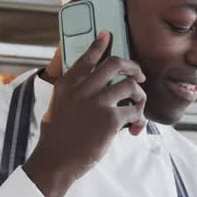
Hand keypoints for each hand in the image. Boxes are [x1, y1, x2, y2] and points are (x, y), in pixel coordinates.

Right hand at [24, 33, 146, 196]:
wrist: (56, 161)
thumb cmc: (57, 138)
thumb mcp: (58, 107)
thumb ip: (73, 94)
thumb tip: (94, 88)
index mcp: (67, 84)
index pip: (86, 58)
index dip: (99, 45)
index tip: (107, 35)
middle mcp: (82, 89)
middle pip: (115, 63)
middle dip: (133, 67)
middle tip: (139, 77)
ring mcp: (97, 102)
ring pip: (130, 86)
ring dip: (139, 97)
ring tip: (137, 109)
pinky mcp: (110, 119)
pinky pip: (134, 111)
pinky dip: (139, 119)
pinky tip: (134, 129)